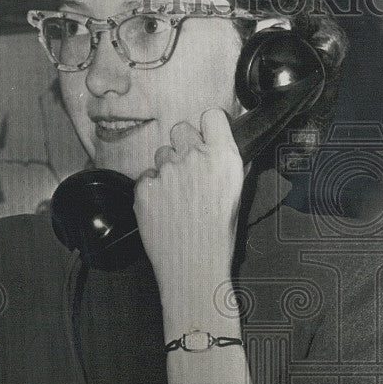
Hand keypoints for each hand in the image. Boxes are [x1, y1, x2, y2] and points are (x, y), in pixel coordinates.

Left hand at [133, 108, 243, 296]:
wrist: (194, 267)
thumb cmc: (219, 236)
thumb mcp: (237, 196)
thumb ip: (228, 166)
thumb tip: (223, 149)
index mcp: (223, 157)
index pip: (212, 116)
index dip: (208, 127)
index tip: (207, 137)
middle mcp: (194, 157)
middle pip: (181, 128)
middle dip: (184, 144)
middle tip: (189, 168)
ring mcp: (166, 171)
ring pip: (162, 153)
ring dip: (167, 167)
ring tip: (177, 194)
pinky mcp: (145, 187)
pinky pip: (146, 176)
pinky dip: (152, 189)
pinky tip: (163, 207)